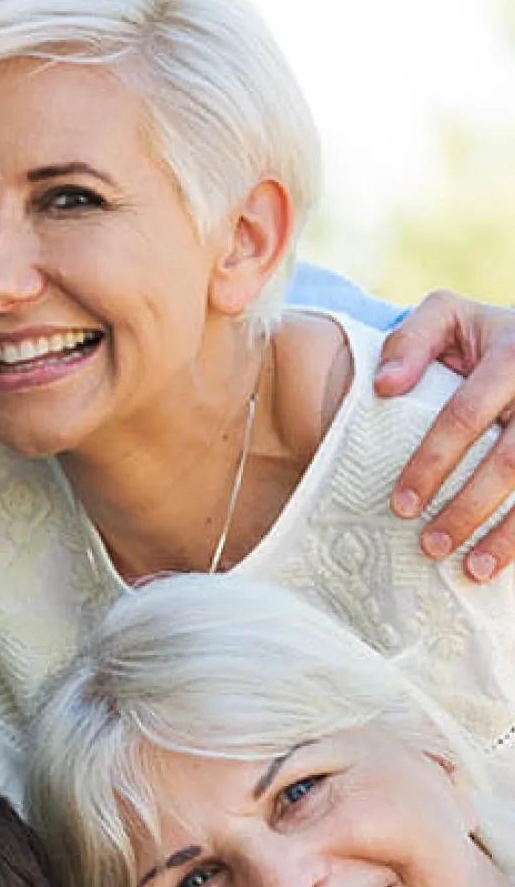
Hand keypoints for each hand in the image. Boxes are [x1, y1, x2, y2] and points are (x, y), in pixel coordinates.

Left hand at [375, 289, 514, 579]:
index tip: (401, 506)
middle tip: (430, 547)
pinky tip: (507, 565)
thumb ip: (411, 340)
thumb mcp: (448, 317)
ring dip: (512, 533)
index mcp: (514, 353)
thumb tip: (385, 387)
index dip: (432, 463)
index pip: (465, 416)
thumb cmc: (484, 336)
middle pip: (512, 459)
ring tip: (475, 570)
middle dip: (469, 508)